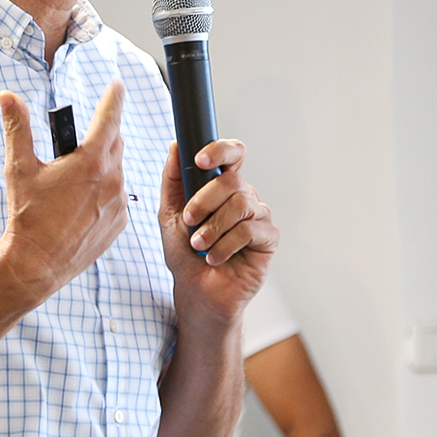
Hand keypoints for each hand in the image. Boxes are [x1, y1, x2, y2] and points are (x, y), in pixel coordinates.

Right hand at [0, 81, 129, 300]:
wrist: (36, 263)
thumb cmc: (27, 216)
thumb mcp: (18, 168)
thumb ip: (17, 128)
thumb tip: (8, 97)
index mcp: (90, 162)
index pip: (109, 117)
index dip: (114, 98)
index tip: (117, 85)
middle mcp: (111, 180)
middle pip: (115, 142)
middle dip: (102, 133)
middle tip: (80, 141)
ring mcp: (118, 202)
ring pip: (117, 169)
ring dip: (102, 164)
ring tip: (78, 175)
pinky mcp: (119, 222)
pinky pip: (118, 195)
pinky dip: (105, 190)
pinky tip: (84, 199)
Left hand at [158, 139, 277, 322]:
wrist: (196, 291)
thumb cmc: (185, 254)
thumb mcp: (169, 215)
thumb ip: (172, 180)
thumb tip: (175, 145)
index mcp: (222, 187)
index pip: (233, 154)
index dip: (220, 150)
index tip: (199, 160)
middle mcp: (243, 197)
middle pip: (232, 180)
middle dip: (205, 200)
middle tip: (189, 221)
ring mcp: (258, 216)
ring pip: (241, 204)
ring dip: (213, 227)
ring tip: (199, 245)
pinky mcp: (268, 239)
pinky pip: (251, 229)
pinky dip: (226, 244)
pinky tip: (215, 257)